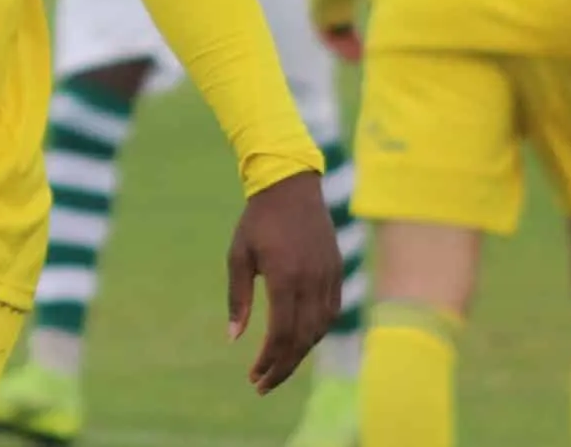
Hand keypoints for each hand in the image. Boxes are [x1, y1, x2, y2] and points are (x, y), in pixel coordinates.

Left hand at [227, 170, 340, 394]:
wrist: (291, 186)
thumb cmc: (257, 220)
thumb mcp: (238, 256)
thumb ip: (238, 298)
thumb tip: (234, 338)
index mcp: (285, 278)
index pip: (281, 334)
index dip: (268, 360)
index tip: (253, 376)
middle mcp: (311, 282)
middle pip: (302, 340)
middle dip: (283, 367)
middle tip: (262, 384)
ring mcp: (328, 277)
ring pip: (319, 330)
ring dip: (299, 353)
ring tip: (278, 366)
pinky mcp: (336, 272)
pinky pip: (330, 313)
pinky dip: (315, 333)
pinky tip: (299, 341)